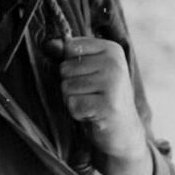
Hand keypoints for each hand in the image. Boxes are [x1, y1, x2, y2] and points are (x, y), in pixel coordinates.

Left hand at [45, 36, 151, 174]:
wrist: (124, 131)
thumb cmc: (101, 96)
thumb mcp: (88, 70)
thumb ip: (68, 55)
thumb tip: (50, 43)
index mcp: (111, 49)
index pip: (69, 46)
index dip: (71, 64)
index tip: (89, 76)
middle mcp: (114, 63)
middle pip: (65, 68)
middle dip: (71, 85)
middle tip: (91, 94)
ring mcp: (113, 84)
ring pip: (66, 86)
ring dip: (74, 99)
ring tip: (92, 104)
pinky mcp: (108, 105)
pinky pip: (73, 104)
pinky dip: (78, 113)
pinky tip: (94, 115)